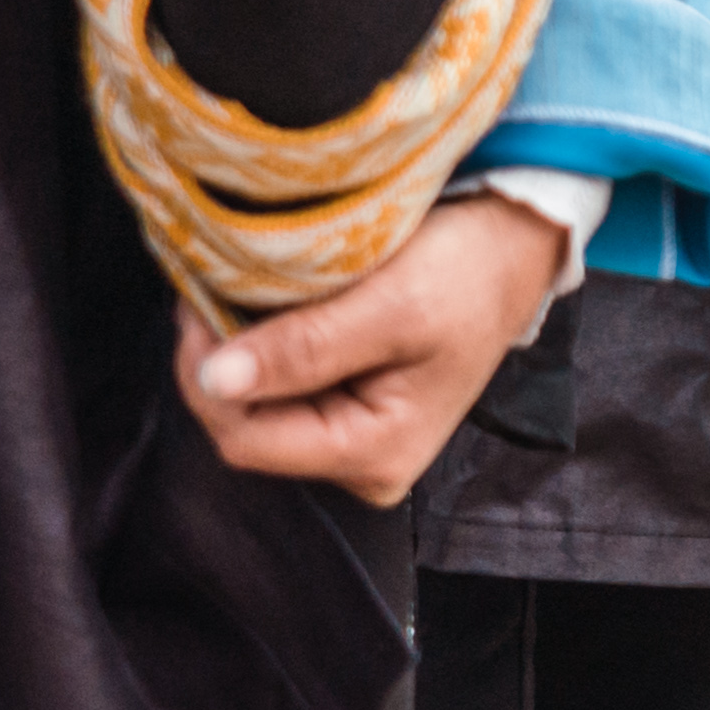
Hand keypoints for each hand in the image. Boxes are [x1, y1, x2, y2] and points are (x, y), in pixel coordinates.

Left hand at [182, 187, 569, 508]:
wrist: (511, 247)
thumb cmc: (467, 275)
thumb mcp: (391, 306)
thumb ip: (305, 348)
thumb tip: (216, 380)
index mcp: (372, 455)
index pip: (244, 439)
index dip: (207, 373)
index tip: (199, 299)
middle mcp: (356, 461)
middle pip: (243, 423)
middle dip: (219, 355)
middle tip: (216, 281)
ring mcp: (348, 434)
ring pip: (252, 400)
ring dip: (235, 342)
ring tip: (243, 283)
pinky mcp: (342, 402)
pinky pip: (275, 380)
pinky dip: (258, 337)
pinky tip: (266, 297)